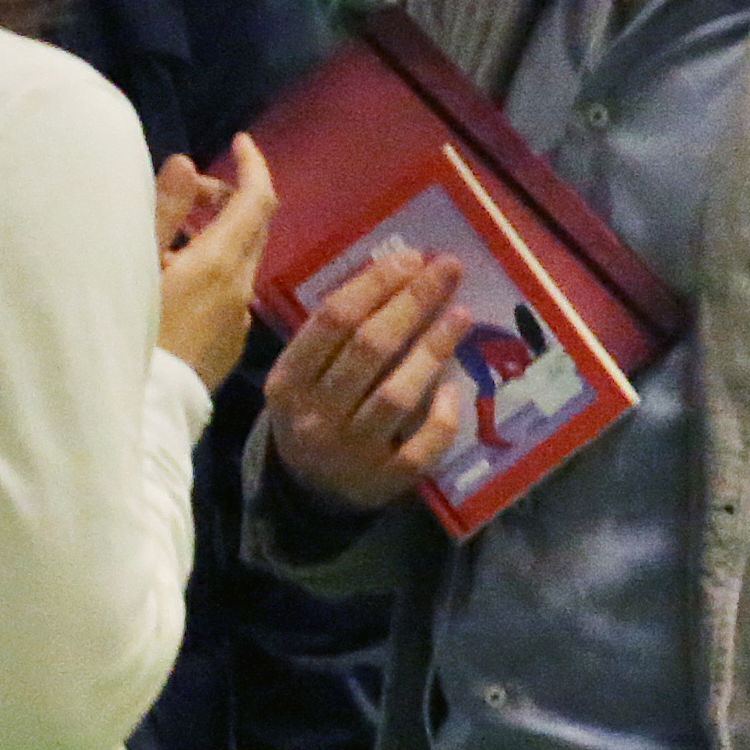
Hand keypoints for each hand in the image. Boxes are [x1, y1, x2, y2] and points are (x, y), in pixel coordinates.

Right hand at [156, 141, 280, 390]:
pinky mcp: (229, 343)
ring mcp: (238, 319)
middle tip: (189, 191)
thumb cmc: (128, 332)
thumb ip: (164, 212)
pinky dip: (212, 270)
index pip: (258, 200)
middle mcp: (241, 288)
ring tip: (168, 238)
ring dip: (216, 236)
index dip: (253, 164)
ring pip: (238, 260)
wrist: (140, 412)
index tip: (240, 141)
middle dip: (227, 197)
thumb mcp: (136, 264)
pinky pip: (228, 292)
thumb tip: (186, 164)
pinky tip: (174, 282)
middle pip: (252, 227)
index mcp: (221, 263)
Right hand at [258, 242, 474, 516]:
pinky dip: (441, 415)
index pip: (332, 320)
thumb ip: (335, 333)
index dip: (375, 284)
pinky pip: (420, 446)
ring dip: (433, 349)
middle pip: (370, 348)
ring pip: (397, 395)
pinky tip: (454, 386)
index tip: (411, 257)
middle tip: (448, 269)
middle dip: (413, 302)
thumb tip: (399, 270)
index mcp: (288, 380)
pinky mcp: (384, 481)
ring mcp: (350, 451)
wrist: (309, 492)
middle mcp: (315, 415)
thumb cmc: (313, 412)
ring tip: (461, 315)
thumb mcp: (303, 373)